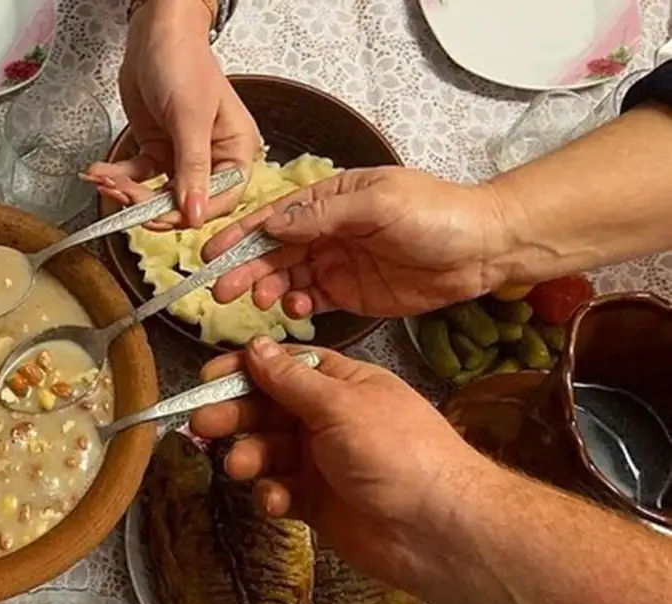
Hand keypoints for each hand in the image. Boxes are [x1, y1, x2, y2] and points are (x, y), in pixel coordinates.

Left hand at [85, 0, 259, 227]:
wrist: (153, 33)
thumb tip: (194, 213)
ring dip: (129, 192)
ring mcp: (182, 156)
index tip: (162, 216)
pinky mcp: (156, 150)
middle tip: (124, 196)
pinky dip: (118, 177)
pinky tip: (99, 172)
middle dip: (151, 204)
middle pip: (185, 202)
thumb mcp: (189, 117)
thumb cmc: (183, 62)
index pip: (222, 199)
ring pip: (157, 193)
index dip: (192, 213)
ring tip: (106, 181)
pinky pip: (138, 176)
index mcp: (236, 150)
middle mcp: (212, 158)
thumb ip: (192, 168)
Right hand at [189, 338, 489, 580]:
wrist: (437, 529)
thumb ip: (290, 380)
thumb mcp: (340, 405)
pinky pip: (280, 490)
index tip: (207, 378)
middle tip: (201, 426)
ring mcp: (322, 461)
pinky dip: (271, 494)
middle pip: (266, 409)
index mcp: (341, 384)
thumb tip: (256, 346)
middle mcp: (328, 419)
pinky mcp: (317, 501)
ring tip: (241, 467)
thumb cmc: (397, 452)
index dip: (243, 370)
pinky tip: (274, 500)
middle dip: (234, 416)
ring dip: (249, 457)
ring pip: (268, 451)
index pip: (282, 367)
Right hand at [204, 167, 509, 317]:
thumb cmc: (438, 214)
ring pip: (288, 278)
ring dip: (269, 289)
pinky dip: (299, 307)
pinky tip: (297, 311)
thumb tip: (274, 223)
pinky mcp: (351, 294)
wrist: (485, 249)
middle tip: (223, 290)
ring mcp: (338, 263)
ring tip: (262, 301)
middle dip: (245, 269)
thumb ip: (323, 215)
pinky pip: (313, 302)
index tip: (211, 254)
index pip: (275, 217)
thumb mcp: (378, 204)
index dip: (241, 235)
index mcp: (331, 200)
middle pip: (274, 251)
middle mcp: (328, 231)